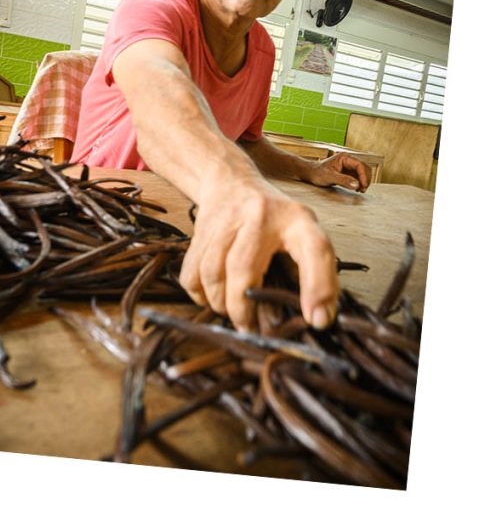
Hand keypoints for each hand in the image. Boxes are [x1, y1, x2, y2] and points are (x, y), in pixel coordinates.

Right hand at [180, 176, 338, 332]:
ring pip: (211, 271)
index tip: (315, 320)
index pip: (314, 250)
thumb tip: (320, 319)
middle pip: (243, 268)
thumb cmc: (275, 219)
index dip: (317, 287)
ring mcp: (226, 221)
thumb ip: (318, 273)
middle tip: (249, 329)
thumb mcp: (304, 234)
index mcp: (297, 221)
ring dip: (219, 302)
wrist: (230, 181)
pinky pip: (191, 270)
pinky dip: (197, 292)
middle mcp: (260, 216)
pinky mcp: (200, 229)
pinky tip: (210, 298)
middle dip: (242, 307)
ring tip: (230, 313)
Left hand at [307, 153, 369, 192]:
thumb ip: (343, 180)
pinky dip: (360, 182)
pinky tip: (357, 189)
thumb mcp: (329, 177)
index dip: (364, 175)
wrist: (310, 173)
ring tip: (361, 190)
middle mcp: (348, 160)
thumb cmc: (317, 173)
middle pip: (364, 168)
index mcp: (345, 158)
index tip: (363, 185)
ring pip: (363, 173)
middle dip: (365, 179)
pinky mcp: (348, 172)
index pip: (360, 165)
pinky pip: (358, 177)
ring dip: (364, 181)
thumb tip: (357, 185)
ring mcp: (349, 166)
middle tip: (363, 189)